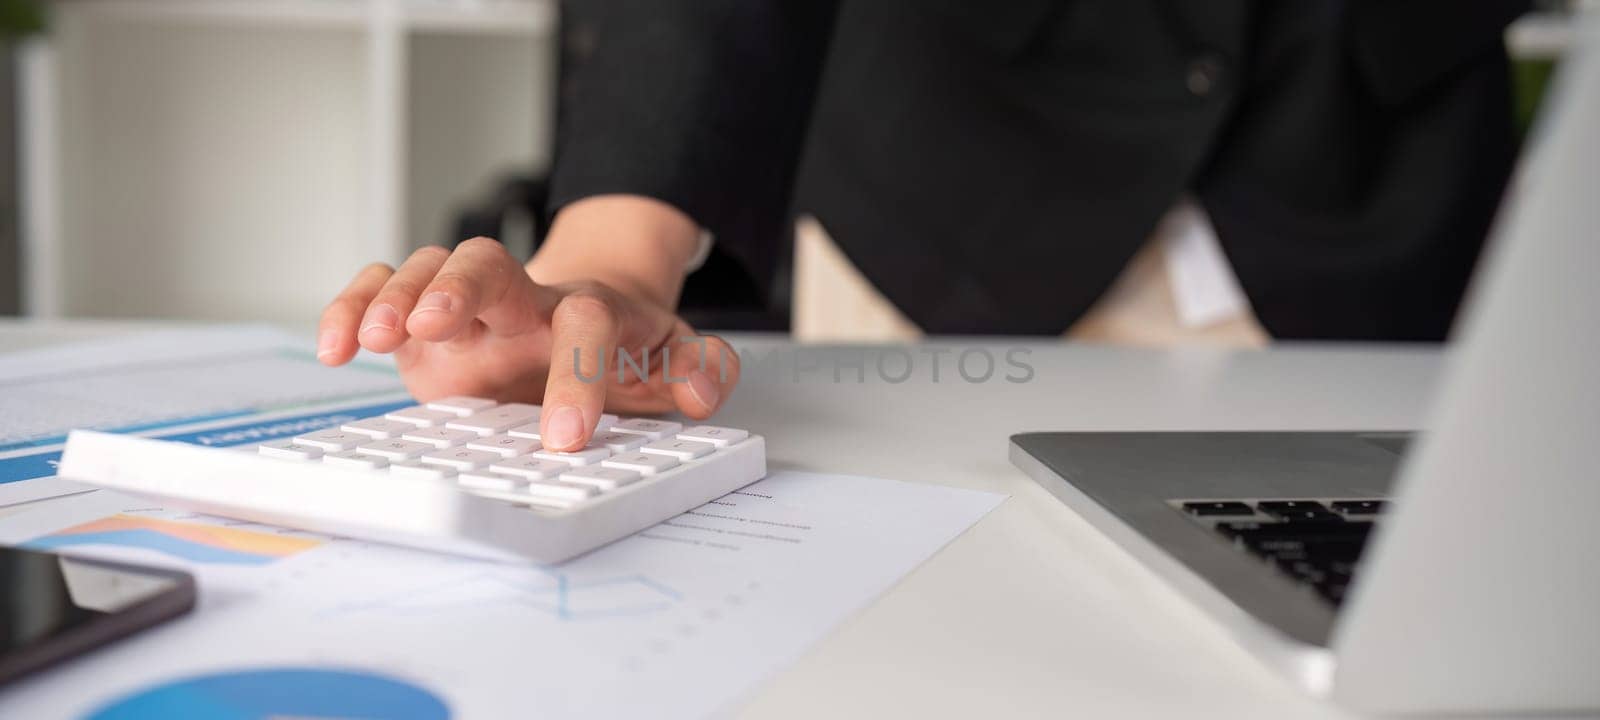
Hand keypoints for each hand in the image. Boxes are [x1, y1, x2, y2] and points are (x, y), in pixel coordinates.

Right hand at [316, 234, 739, 451]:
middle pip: (490, 265)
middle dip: (461, 288)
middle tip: (436, 324)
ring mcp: (467, 305)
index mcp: (587, 312)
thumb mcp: (671, 359)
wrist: (581, 317)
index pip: (586, 326)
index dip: (577, 375)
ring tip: (373, 338)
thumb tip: (702, 390)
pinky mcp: (421, 320)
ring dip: (398, 297)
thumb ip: (699, 371)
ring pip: (429, 269)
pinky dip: (352, 306)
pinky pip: (381, 288)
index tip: (565, 438)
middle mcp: (521, 300)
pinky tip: (335, 345)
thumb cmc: (621, 347)